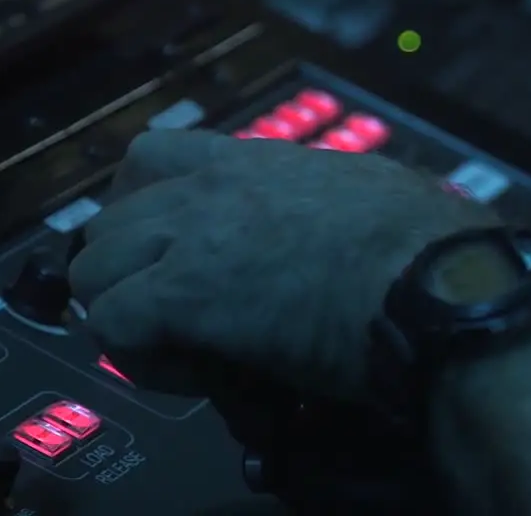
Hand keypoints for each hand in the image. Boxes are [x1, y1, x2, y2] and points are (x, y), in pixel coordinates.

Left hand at [69, 130, 499, 401]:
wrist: (436, 279)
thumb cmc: (428, 244)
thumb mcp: (369, 195)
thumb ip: (329, 204)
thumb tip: (341, 233)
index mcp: (255, 161)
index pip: (151, 158)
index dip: (141, 209)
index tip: (162, 250)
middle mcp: (211, 188)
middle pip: (108, 219)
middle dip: (129, 271)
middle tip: (174, 315)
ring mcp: (191, 237)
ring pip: (94, 270)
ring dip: (126, 313)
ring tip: (185, 348)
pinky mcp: (183, 294)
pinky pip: (112, 324)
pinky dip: (141, 356)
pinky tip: (199, 372)